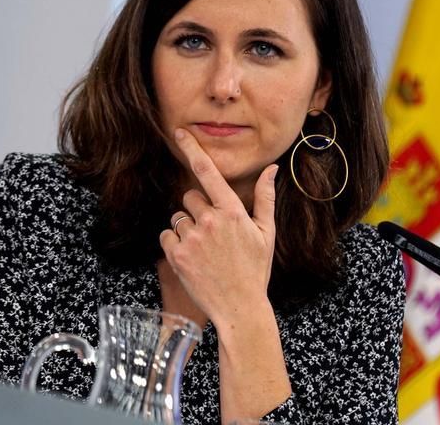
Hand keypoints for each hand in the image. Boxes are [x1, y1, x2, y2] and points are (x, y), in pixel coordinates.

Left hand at [159, 128, 278, 323]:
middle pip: (190, 197)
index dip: (192, 148)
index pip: (208, 172)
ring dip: (186, 229)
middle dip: (197, 209)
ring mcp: (192, 238)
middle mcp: (210, 221)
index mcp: (232, 212)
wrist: (240, 308)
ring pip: (178, 217)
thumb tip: (272, 168)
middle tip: (213, 234)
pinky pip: (167, 236)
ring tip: (205, 251)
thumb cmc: (255, 269)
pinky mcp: (176, 255)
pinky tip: (192, 259)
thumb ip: (265, 198)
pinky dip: (174, 245)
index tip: (179, 132)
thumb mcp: (266, 233)